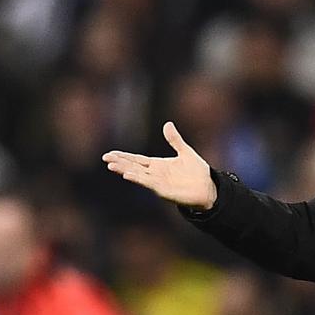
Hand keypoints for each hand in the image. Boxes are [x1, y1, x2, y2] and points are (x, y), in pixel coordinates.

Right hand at [102, 122, 217, 208]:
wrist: (209, 187)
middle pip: (133, 167)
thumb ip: (175, 140)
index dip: (124, 157)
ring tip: (112, 166)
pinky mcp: (164, 191)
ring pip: (138, 175)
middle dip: (120, 163)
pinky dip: (139, 179)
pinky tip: (128, 175)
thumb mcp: (185, 152)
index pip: (137, 160)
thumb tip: (167, 124)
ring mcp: (158, 183)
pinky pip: (149, 184)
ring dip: (125, 170)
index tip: (110, 153)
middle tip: (105, 158)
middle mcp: (155, 174)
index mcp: (158, 165)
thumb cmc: (197, 172)